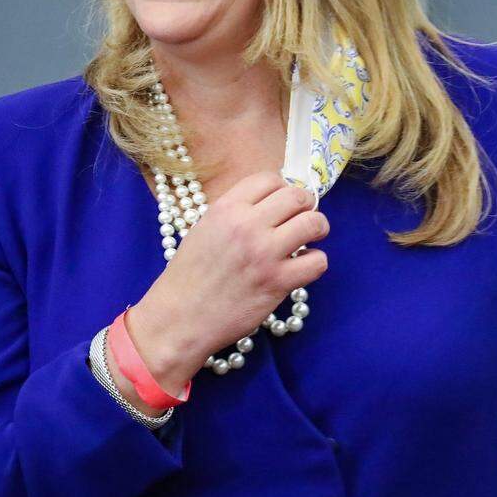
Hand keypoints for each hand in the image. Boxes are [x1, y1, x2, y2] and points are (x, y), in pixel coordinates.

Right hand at [128, 170, 328, 380]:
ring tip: (310, 238)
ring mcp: (264, 254)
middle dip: (306, 205)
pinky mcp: (278, 282)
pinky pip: (317, 261)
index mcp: (226, 208)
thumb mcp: (205, 228)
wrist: (179, 317)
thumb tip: (272, 203)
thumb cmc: (189, 275)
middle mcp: (247, 225)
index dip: (282, 188)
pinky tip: (303, 266)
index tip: (283, 202)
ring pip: (313, 223)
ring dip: (318, 228)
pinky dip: (316, 262)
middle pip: (297, 197)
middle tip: (303, 217)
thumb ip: (236, 213)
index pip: (270, 179)